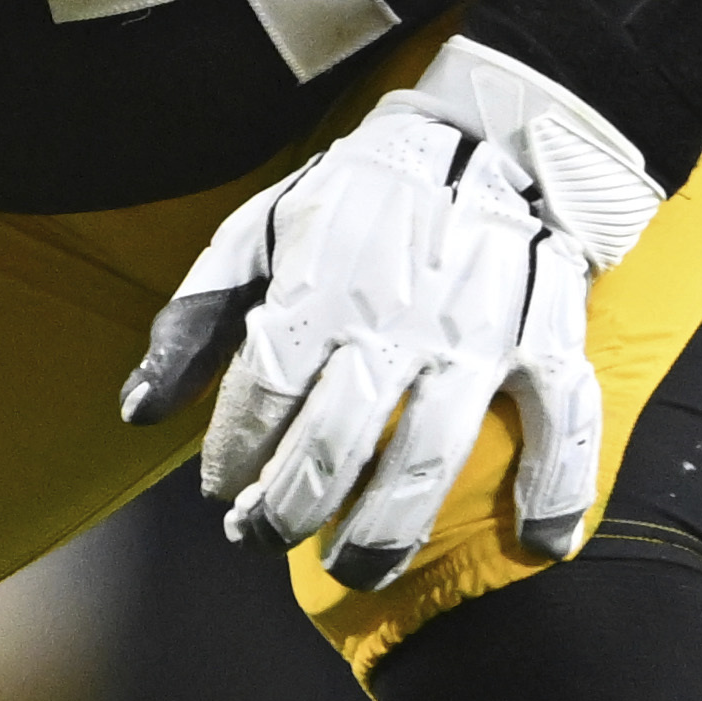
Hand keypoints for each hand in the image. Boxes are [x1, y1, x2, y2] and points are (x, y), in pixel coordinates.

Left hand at [118, 36, 663, 585]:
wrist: (484, 131)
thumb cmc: (356, 196)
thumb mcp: (258, 233)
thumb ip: (195, 320)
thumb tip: (139, 412)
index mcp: (317, 291)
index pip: (262, 404)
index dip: (232, 461)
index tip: (222, 490)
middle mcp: (395, 322)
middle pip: (332, 450)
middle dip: (286, 513)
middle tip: (261, 537)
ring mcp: (477, 337)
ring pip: (427, 460)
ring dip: (383, 534)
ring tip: (351, 569)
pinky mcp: (547, 337)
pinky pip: (562, 423)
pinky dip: (558, 490)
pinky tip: (537, 546)